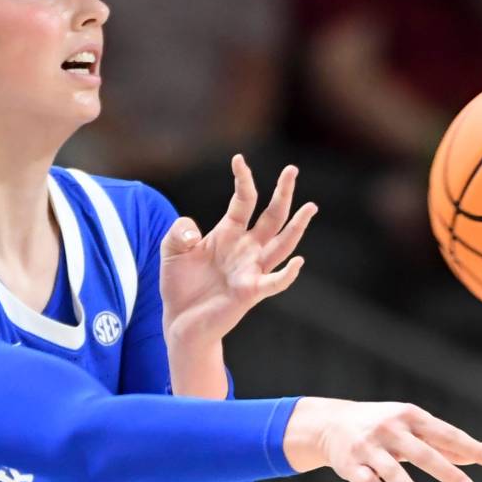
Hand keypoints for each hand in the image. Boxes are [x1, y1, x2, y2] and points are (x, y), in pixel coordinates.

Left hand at [160, 154, 317, 349]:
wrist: (178, 321)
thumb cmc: (179, 283)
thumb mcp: (170, 249)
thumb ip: (178, 231)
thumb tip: (195, 234)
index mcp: (229, 232)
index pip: (243, 200)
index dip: (243, 179)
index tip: (239, 159)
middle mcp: (246, 248)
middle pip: (271, 216)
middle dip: (283, 193)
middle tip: (292, 170)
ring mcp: (251, 269)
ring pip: (281, 244)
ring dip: (297, 227)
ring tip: (310, 207)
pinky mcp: (249, 292)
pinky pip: (274, 282)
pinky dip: (286, 274)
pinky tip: (297, 262)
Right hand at [284, 397, 481, 481]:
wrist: (331, 423)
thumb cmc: (384, 427)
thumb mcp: (413, 426)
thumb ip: (447, 442)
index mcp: (409, 416)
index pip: (443, 432)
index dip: (466, 446)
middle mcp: (389, 429)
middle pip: (421, 452)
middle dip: (446, 470)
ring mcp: (369, 447)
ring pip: (392, 470)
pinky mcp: (352, 465)